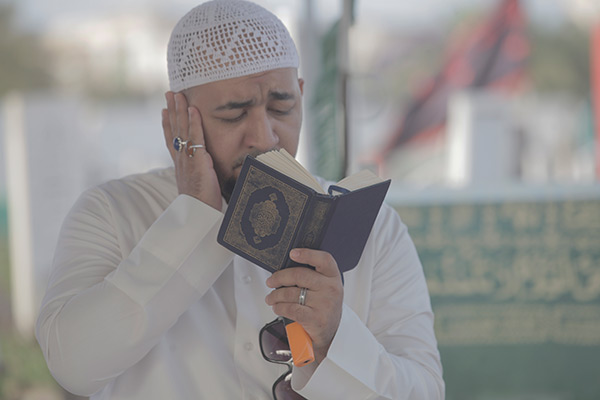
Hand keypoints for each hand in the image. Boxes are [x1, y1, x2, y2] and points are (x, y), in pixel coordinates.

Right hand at [162, 92, 221, 209]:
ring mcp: (187, 160)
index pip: (171, 140)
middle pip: (174, 130)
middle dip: (172, 110)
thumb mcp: (198, 183)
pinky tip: (193, 109)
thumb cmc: (201, 203)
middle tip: (169, 93)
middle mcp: (180, 160)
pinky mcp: (197, 161)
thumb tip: (205, 161)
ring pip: (182, 130)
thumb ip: (200, 170)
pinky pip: (196, 138)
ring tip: (178, 94)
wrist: (197, 215)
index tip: (164, 110)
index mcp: (180, 165)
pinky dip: (194, 123)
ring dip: (180, 110)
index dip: (167, 124)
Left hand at [265, 249, 343, 362]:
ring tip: (271, 298)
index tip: (292, 253)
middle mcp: (331, 289)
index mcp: (333, 277)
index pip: (324, 259)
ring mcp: (324, 304)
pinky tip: (277, 307)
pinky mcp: (315, 319)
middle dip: (279, 277)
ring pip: (291, 293)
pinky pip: (290, 308)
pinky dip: (279, 307)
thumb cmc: (322, 305)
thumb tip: (285, 267)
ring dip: (275, 295)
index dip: (307, 254)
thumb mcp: (324, 287)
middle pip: (299, 275)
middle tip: (270, 281)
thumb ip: (312, 275)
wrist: (329, 333)